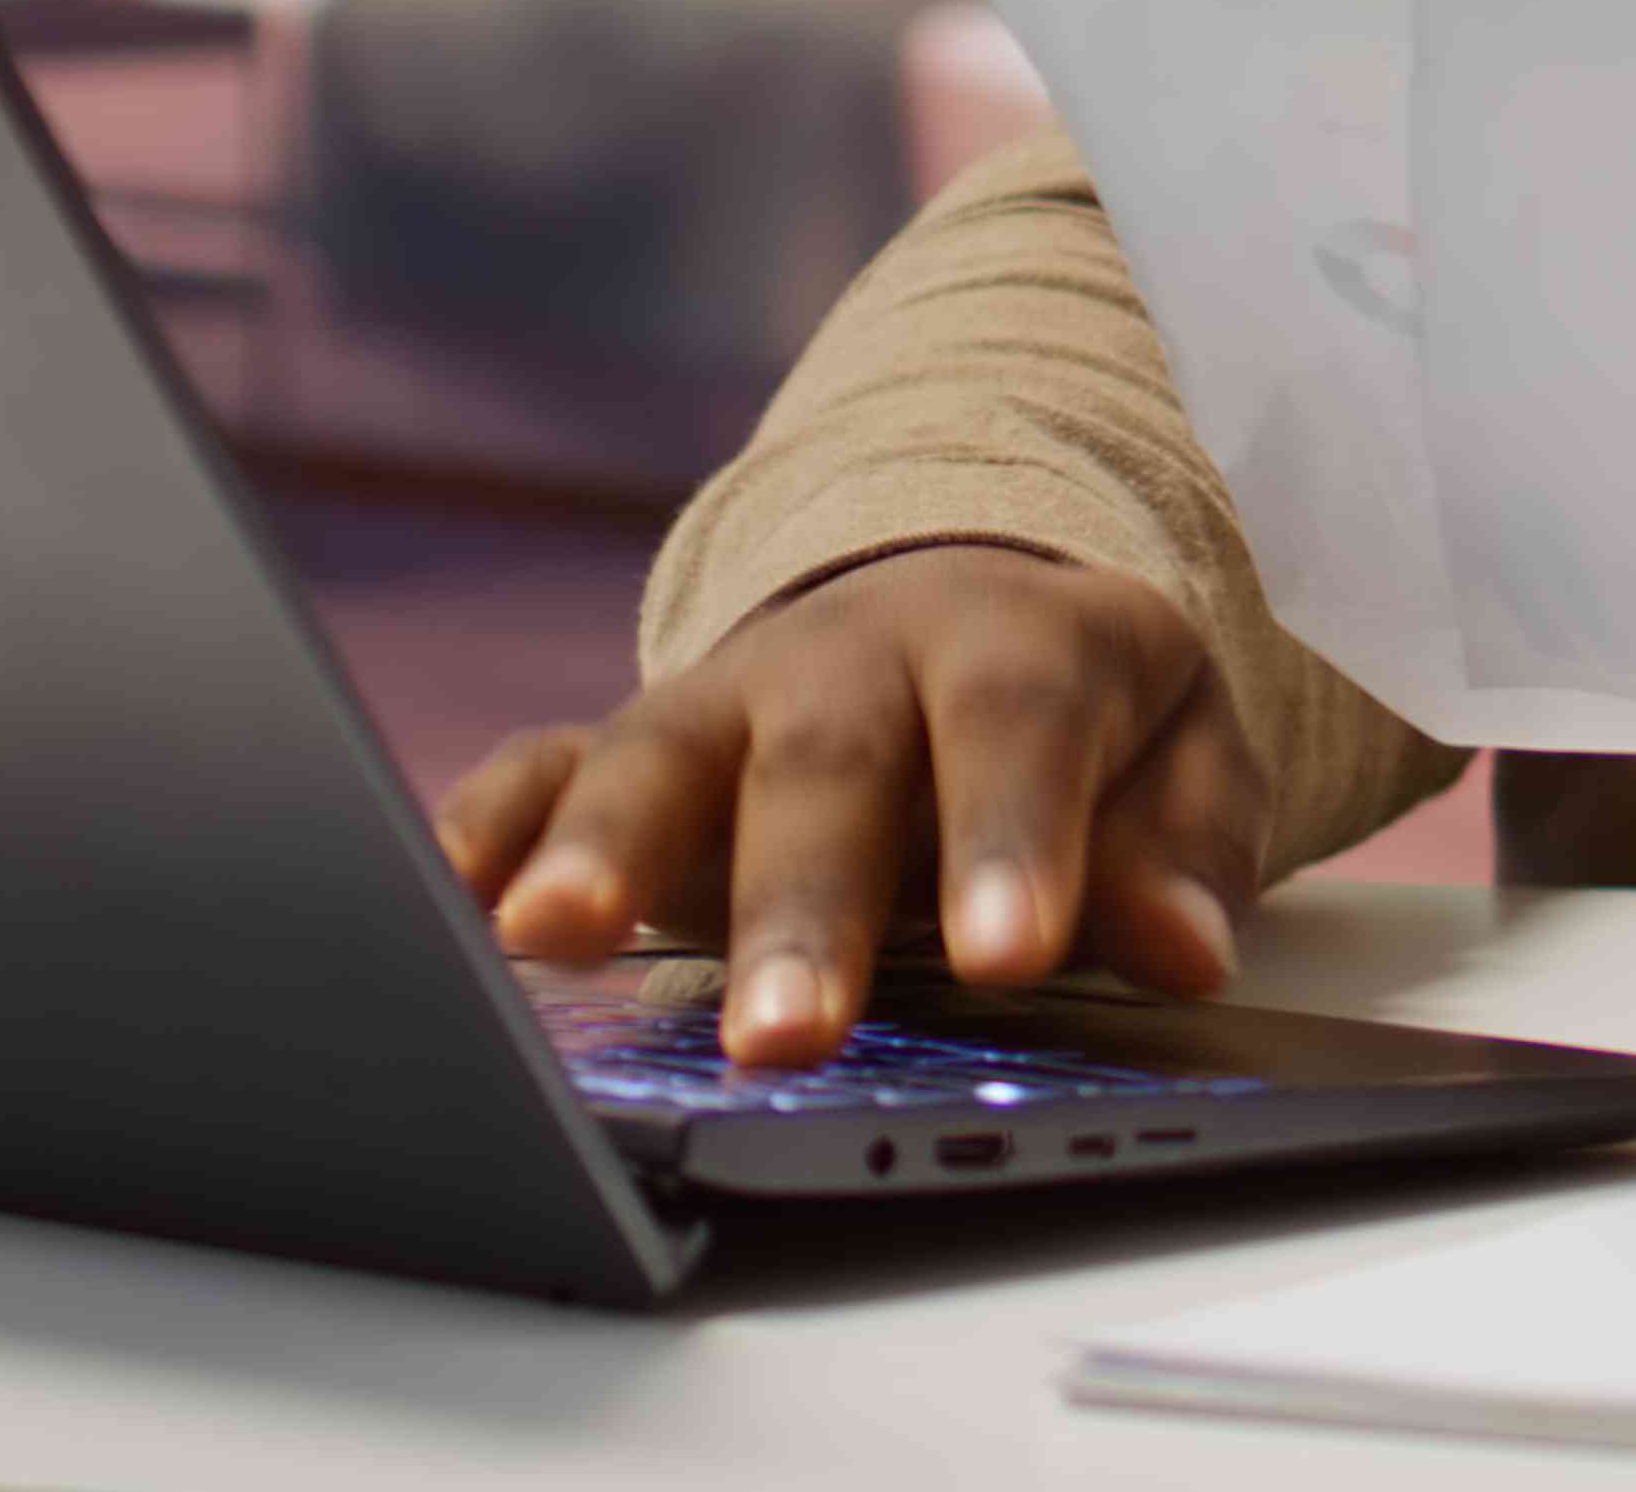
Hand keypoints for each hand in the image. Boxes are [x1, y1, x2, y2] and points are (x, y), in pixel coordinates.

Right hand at [426, 543, 1262, 1068]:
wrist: (967, 602)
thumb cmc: (1083, 713)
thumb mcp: (1182, 754)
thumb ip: (1180, 847)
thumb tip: (1184, 945)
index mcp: (1010, 646)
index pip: (1014, 728)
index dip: (1009, 836)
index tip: (1009, 954)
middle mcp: (850, 661)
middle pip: (821, 767)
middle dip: (797, 903)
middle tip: (787, 1034)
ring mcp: (727, 699)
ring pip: (657, 755)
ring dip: (602, 848)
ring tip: (552, 940)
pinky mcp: (633, 744)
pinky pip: (545, 764)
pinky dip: (494, 822)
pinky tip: (451, 892)